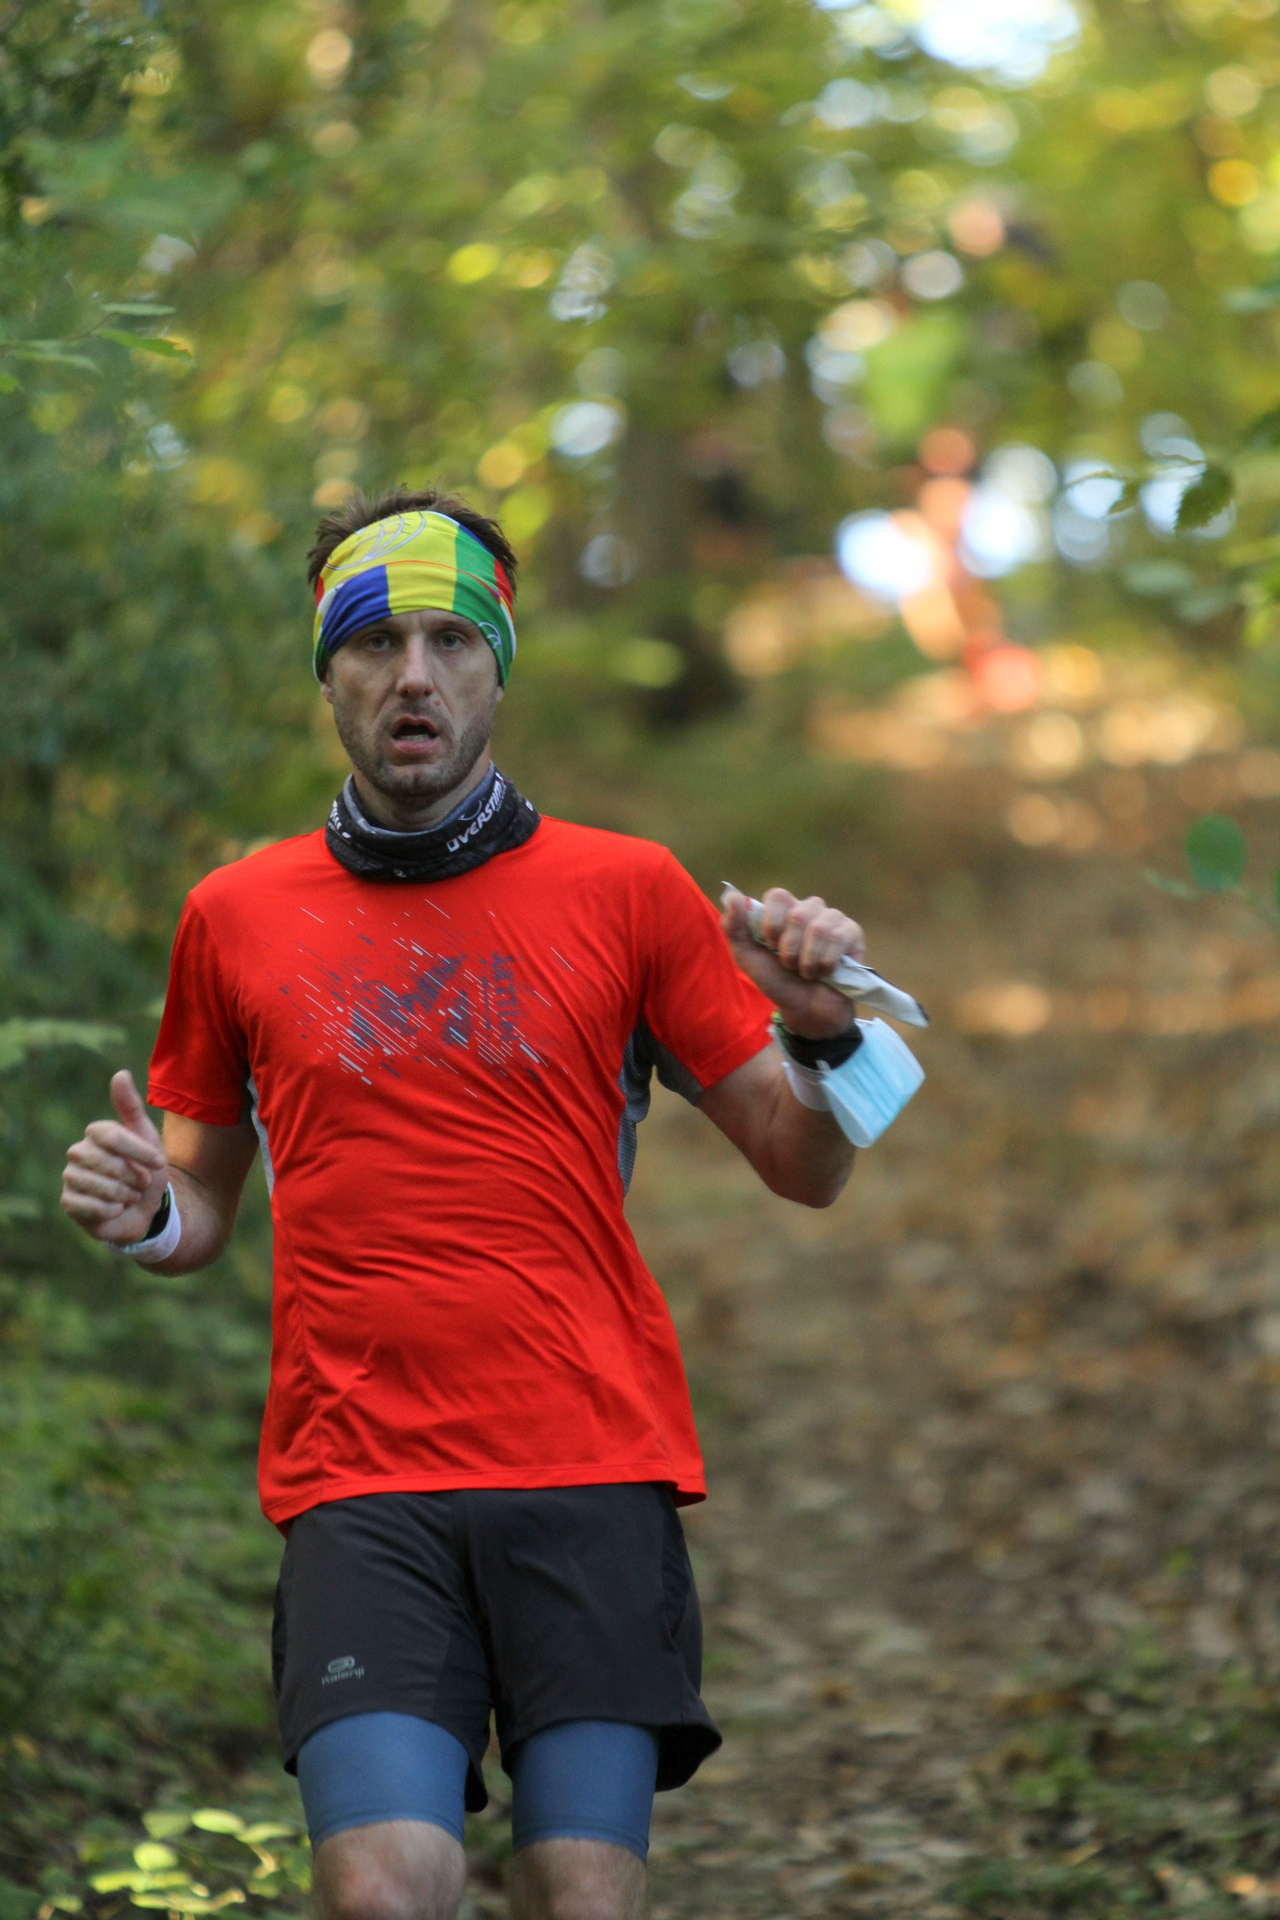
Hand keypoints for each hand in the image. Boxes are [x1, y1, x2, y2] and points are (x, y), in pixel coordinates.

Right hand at [60, 1070, 169, 1245]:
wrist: (143, 1210)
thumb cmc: (145, 1170)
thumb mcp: (146, 1137)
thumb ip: (131, 1107)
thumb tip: (120, 1074)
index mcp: (96, 1132)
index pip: (114, 1136)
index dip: (140, 1152)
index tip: (160, 1164)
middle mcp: (77, 1151)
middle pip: (109, 1164)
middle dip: (134, 1177)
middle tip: (141, 1183)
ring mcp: (70, 1177)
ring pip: (101, 1187)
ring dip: (125, 1195)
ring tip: (129, 1195)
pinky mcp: (68, 1202)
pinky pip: (92, 1207)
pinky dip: (112, 1210)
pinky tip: (116, 1208)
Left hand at [722, 887, 866, 1040]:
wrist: (806, 1010)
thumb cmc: (778, 981)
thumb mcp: (748, 958)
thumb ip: (734, 928)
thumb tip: (731, 895)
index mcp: (784, 909)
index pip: (777, 896)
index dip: (772, 923)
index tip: (770, 946)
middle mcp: (809, 908)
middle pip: (798, 914)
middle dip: (789, 949)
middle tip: (790, 965)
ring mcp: (833, 919)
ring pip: (818, 928)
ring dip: (807, 961)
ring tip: (807, 972)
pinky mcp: (852, 933)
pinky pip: (839, 939)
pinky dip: (827, 963)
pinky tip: (827, 972)